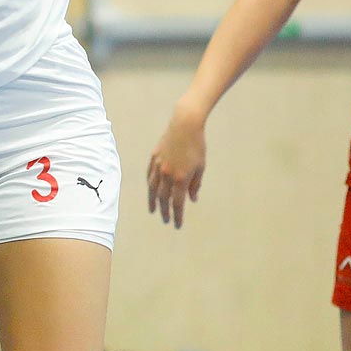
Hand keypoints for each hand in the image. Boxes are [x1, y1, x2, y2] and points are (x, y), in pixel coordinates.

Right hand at [147, 103, 207, 227]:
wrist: (185, 125)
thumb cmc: (197, 146)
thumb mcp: (200, 167)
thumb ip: (195, 185)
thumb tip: (192, 199)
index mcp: (181, 178)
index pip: (177, 203)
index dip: (177, 215)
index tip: (177, 225)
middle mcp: (167, 174)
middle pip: (163, 198)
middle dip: (164, 211)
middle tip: (166, 220)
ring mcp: (158, 166)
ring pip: (152, 188)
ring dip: (153, 201)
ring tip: (153, 209)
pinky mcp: (154, 158)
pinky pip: (150, 175)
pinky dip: (150, 185)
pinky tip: (151, 190)